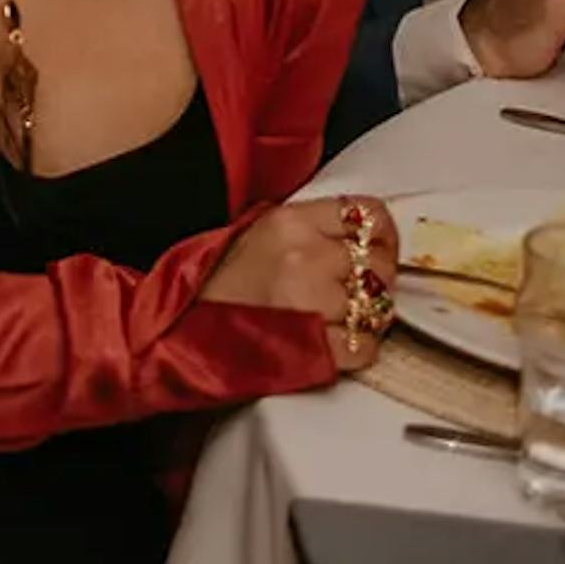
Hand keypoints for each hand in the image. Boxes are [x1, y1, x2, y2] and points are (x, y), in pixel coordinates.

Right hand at [203, 195, 397, 374]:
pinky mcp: (313, 345)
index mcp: (291, 221)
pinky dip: (359, 349)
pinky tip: (337, 342)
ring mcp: (311, 302)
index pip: (368, 214)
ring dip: (367, 317)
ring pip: (376, 308)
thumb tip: (365, 237)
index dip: (383, 234)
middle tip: (354, 289)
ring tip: (339, 316)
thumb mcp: (259, 228)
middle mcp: (305, 256)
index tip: (380, 246)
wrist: (181, 321)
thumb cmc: (219, 278)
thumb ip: (313, 226)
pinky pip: (364, 348)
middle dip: (375, 280)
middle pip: (380, 264)